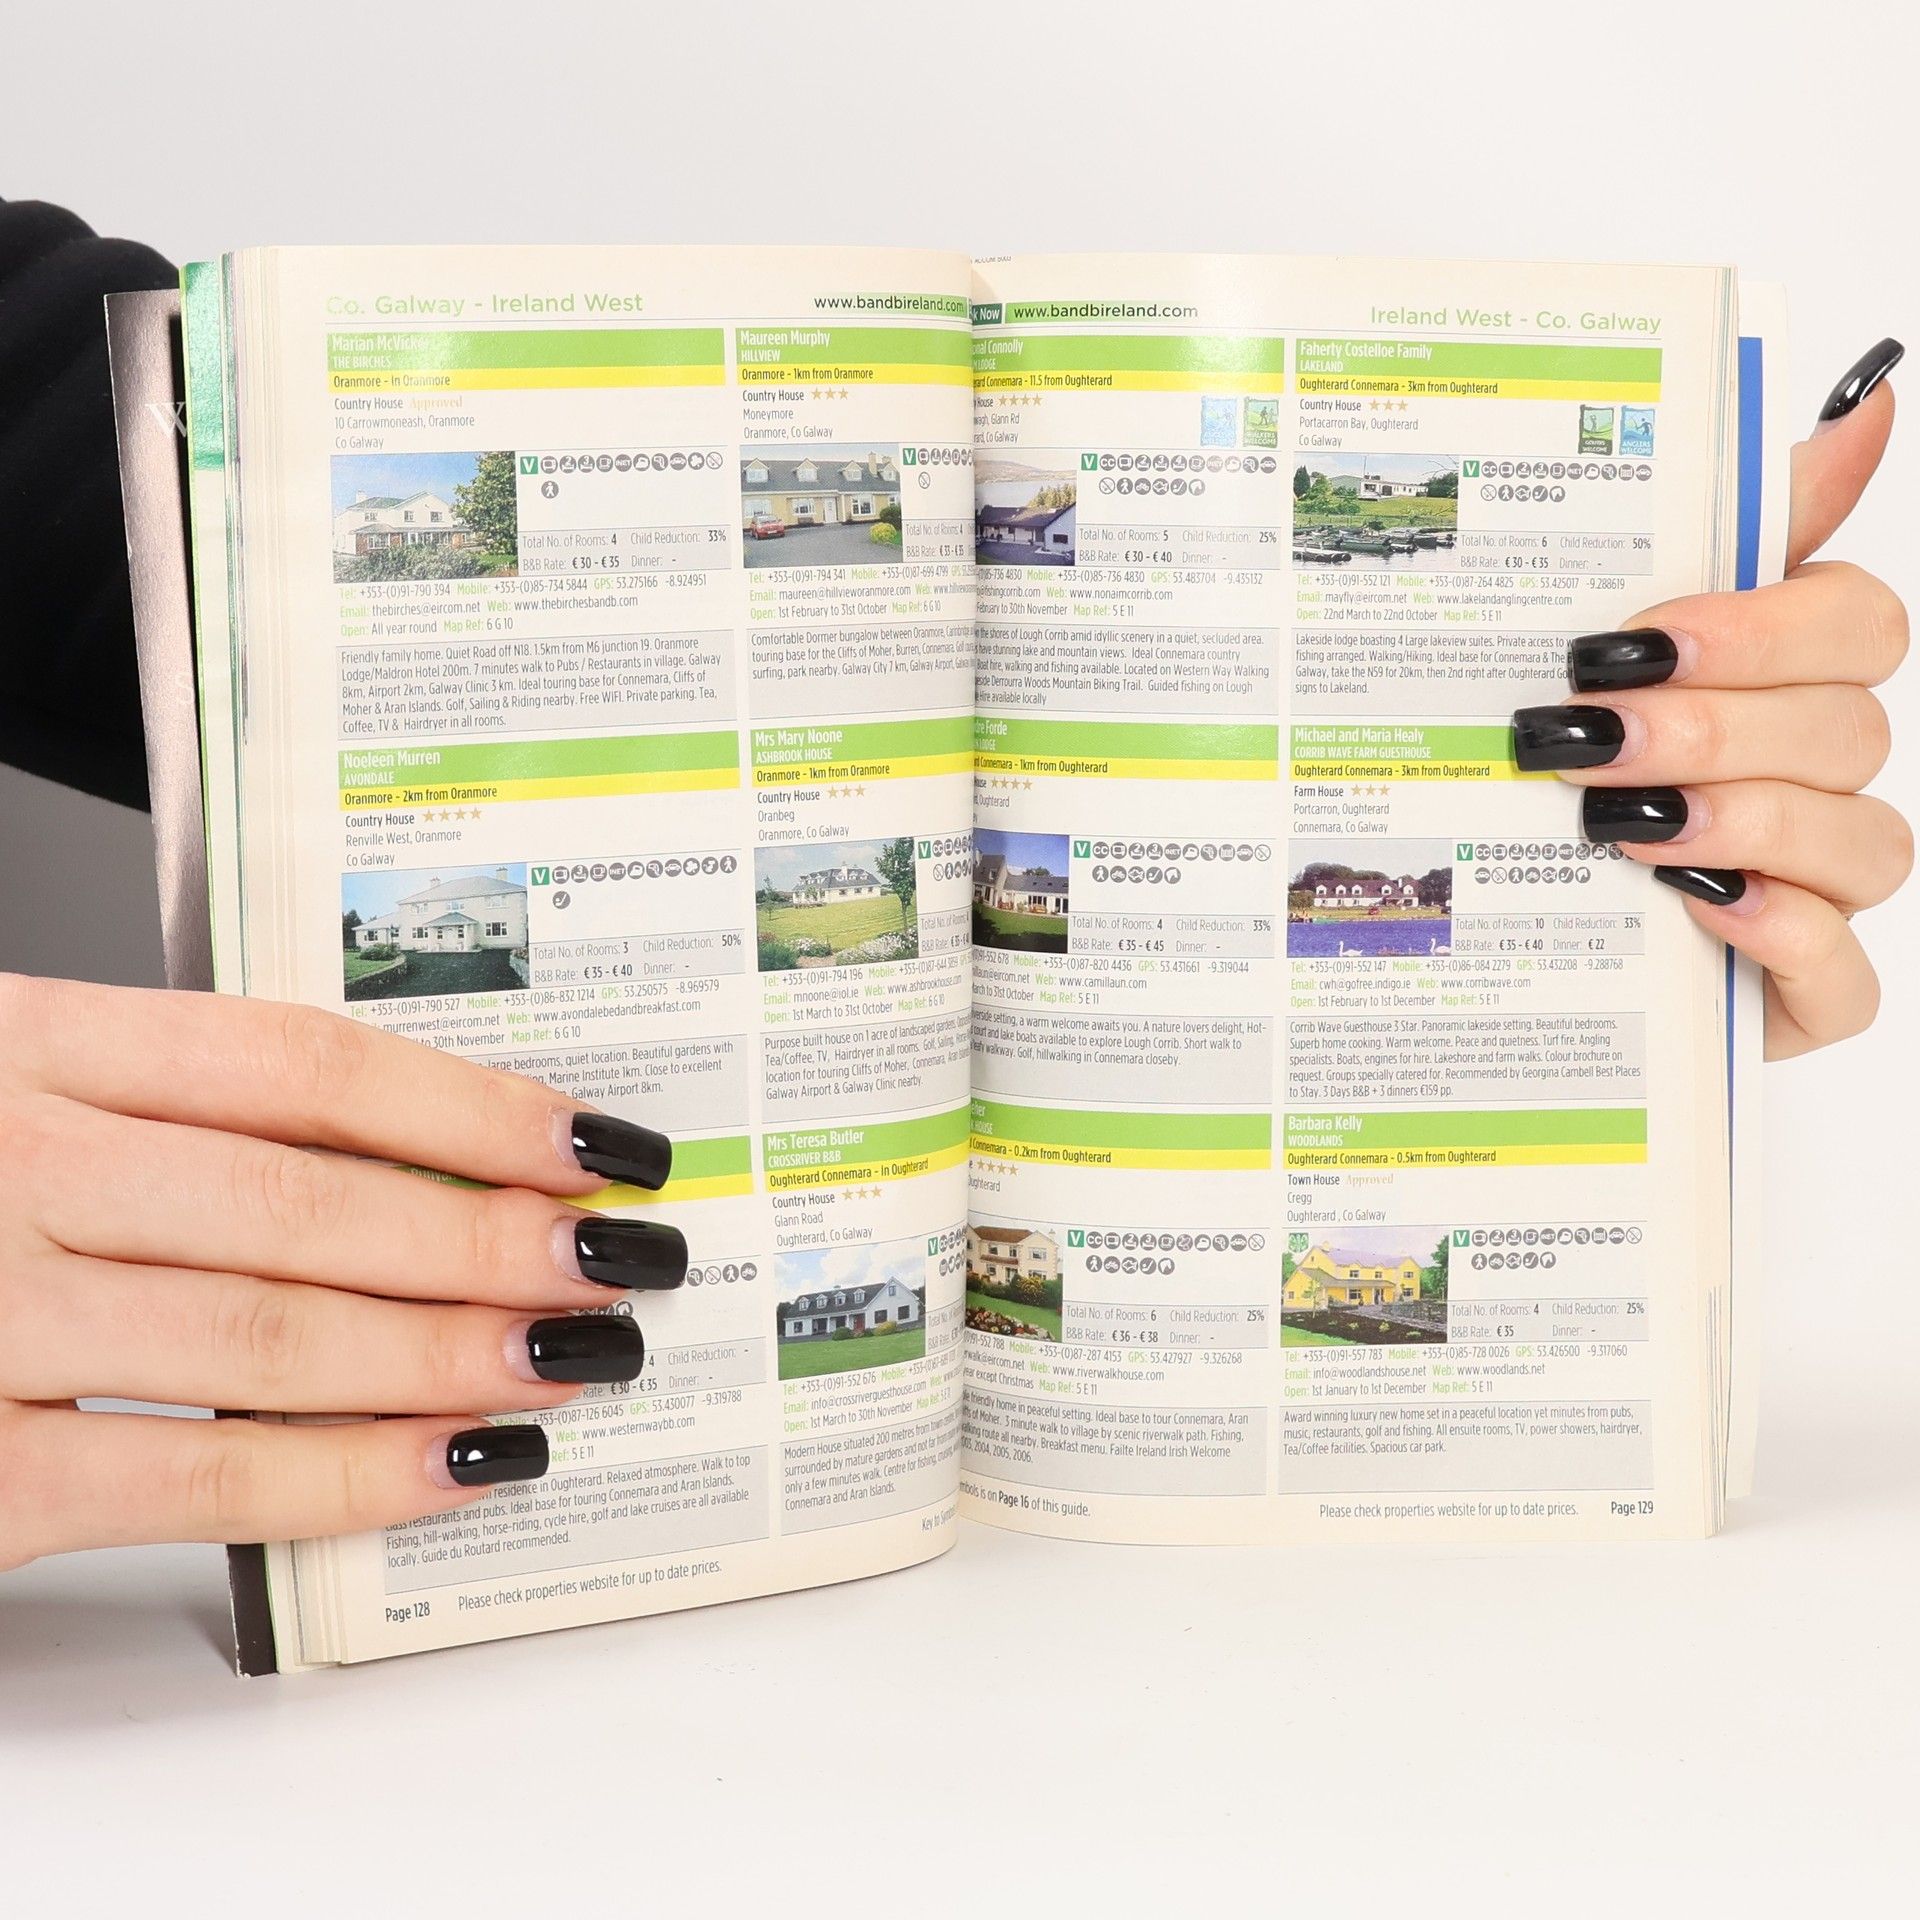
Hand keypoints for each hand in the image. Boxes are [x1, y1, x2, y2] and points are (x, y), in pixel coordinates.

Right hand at [0, 975, 686, 1569]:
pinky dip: (345, 1473)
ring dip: (453, 1349)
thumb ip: (178, 1108)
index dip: (471, 1102)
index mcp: (27, 1041)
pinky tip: (460, 1462)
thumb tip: (421, 1150)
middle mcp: (5, 1161)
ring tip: (581, 1355)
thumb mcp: (23, 1092)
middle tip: (626, 1260)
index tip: (593, 1142)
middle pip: (308, 1194)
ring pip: (270, 1329)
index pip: (299, 1060)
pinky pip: (193, 1473)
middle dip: (493, 1236)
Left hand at [1513, 339, 1909, 1057]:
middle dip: (1718, 726)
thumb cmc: (1546, 775)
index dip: (1762, 627)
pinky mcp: (1795, 995)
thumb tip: (1865, 402)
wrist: (1475, 932)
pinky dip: (1784, 941)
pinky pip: (1844, 978)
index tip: (1640, 638)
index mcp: (1782, 681)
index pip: (1856, 620)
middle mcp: (1814, 777)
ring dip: (1742, 823)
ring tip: (1618, 826)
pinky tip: (1699, 912)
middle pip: (1851, 726)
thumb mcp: (1598, 648)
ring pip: (1862, 842)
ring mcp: (1818, 890)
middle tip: (1591, 736)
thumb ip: (1731, 529)